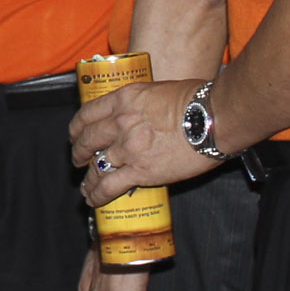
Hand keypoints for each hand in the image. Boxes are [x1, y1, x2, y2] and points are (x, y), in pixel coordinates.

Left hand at [73, 79, 217, 206]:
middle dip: (79, 152)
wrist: (214, 118)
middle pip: (87, 140)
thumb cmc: (197, 101)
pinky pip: (109, 185)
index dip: (77, 127)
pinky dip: (97, 194)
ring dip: (88, 178)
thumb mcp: (158, 91)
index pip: (87, 113)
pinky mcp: (140, 171)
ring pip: (95, 166)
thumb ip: (141, 104)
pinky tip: (93, 199)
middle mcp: (120, 122)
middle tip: (78, 159)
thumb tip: (139, 115)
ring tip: (86, 186)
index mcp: (124, 99)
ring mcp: (128, 148)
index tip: (75, 134)